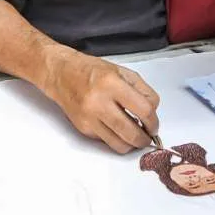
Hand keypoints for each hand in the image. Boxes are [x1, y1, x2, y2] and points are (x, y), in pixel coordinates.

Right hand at [41, 47, 160, 153]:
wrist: (61, 74)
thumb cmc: (91, 70)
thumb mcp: (122, 71)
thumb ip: (142, 90)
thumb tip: (153, 112)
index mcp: (112, 84)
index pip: (144, 111)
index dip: (154, 122)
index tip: (154, 124)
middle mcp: (99, 102)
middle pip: (132, 133)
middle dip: (145, 138)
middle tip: (147, 135)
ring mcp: (90, 117)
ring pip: (119, 144)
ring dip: (131, 144)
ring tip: (133, 135)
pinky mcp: (83, 128)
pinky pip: (106, 141)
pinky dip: (115, 138)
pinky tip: (115, 128)